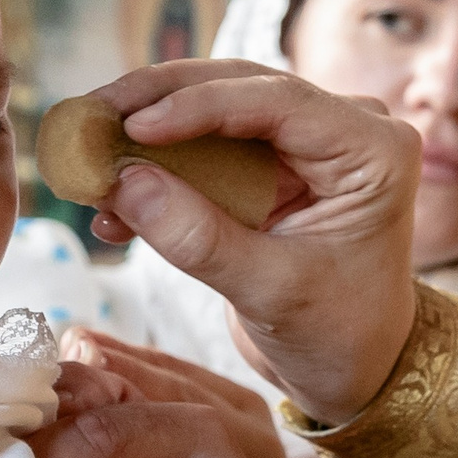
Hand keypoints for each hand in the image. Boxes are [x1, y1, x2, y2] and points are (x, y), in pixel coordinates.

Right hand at [87, 60, 420, 424]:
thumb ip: (199, 238)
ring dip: (146, 134)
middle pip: (239, 87)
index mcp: (372, 150)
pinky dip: (156, 172)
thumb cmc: (337, 335)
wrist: (354, 369)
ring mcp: (305, 143)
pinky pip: (204, 150)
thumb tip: (123, 182)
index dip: (198, 104)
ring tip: (85, 156)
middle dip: (158, 101)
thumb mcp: (271, 292)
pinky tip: (110, 208)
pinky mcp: (270, 165)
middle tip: (90, 118)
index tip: (133, 124)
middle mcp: (344, 130)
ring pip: (212, 110)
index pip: (278, 100)